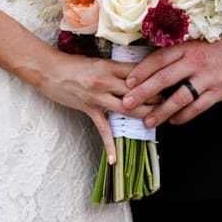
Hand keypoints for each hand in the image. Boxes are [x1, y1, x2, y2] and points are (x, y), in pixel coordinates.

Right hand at [25, 53, 157, 163]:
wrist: (49, 70)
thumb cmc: (73, 64)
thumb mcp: (98, 62)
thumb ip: (116, 69)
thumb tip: (136, 74)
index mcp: (111, 66)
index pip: (140, 72)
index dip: (157, 77)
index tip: (170, 80)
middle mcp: (107, 81)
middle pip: (139, 90)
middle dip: (157, 96)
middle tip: (173, 101)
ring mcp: (98, 97)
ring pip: (128, 108)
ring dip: (145, 114)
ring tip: (159, 120)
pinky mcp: (89, 109)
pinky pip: (103, 130)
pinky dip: (110, 145)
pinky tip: (116, 160)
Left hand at [121, 38, 221, 126]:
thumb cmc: (215, 48)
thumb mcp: (194, 43)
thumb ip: (175, 54)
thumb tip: (148, 67)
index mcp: (186, 48)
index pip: (159, 59)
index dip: (141, 71)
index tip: (127, 82)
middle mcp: (195, 62)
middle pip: (164, 79)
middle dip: (143, 93)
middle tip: (127, 103)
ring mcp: (207, 78)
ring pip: (180, 97)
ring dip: (161, 111)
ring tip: (148, 121)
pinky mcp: (218, 92)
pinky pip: (197, 107)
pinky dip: (183, 116)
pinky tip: (173, 121)